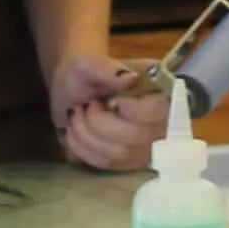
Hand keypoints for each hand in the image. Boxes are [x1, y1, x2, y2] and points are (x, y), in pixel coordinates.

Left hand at [50, 53, 169, 173]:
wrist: (69, 90)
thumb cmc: (83, 72)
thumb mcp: (88, 63)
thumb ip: (107, 69)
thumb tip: (131, 79)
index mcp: (158, 89)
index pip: (159, 111)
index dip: (132, 111)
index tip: (109, 100)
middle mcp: (159, 120)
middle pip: (139, 138)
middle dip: (100, 122)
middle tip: (88, 105)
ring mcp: (146, 144)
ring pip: (120, 154)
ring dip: (87, 134)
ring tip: (79, 114)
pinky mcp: (128, 161)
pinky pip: (107, 164)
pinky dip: (83, 147)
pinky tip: (77, 130)